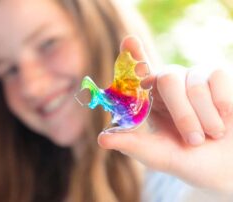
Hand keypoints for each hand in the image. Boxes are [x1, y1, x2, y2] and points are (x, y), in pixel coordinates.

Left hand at [98, 36, 232, 192]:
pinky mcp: (216, 76)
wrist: (223, 166)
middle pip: (166, 79)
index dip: (133, 54)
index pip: (137, 70)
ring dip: (203, 118)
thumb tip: (101, 138)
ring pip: (193, 85)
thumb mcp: (157, 154)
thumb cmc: (188, 159)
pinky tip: (224, 119)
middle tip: (193, 141)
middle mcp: (167, 83)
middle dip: (182, 114)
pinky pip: (217, 79)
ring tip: (210, 135)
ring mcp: (191, 77)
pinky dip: (221, 106)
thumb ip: (131, 144)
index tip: (129, 41)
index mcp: (149, 98)